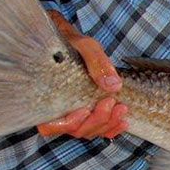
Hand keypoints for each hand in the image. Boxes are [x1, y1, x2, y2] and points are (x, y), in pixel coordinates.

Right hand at [36, 11, 127, 138]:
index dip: (69, 123)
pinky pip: (97, 127)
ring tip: (122, 108)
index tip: (85, 109)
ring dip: (107, 124)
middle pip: (75, 129)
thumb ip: (97, 62)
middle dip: (97, 120)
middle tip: (112, 102)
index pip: (50, 125)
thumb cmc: (70, 40)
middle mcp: (57, 108)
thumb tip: (114, 85)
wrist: (68, 38)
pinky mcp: (85, 109)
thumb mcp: (84, 45)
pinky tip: (123, 120)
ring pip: (88, 130)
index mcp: (46, 96)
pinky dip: (111, 127)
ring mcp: (72, 111)